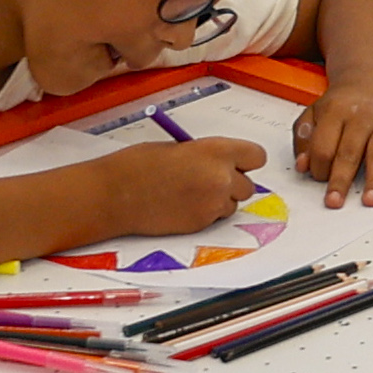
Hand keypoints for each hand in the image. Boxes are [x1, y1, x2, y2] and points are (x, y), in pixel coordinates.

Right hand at [102, 135, 270, 237]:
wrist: (115, 194)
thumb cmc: (138, 165)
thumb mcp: (179, 148)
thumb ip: (206, 155)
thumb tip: (220, 164)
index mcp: (216, 151)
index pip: (257, 156)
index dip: (246, 161)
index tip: (237, 162)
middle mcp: (220, 178)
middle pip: (248, 186)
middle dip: (232, 183)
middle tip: (208, 180)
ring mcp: (212, 204)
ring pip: (232, 205)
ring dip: (219, 200)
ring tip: (190, 193)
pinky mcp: (201, 224)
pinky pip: (214, 219)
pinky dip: (204, 213)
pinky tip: (181, 205)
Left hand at [295, 77, 372, 205]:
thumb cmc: (342, 101)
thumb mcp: (314, 111)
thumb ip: (303, 137)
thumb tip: (302, 165)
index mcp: (336, 111)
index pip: (324, 145)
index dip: (318, 166)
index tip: (318, 177)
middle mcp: (361, 117)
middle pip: (349, 152)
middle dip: (341, 180)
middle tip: (334, 201)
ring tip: (369, 200)